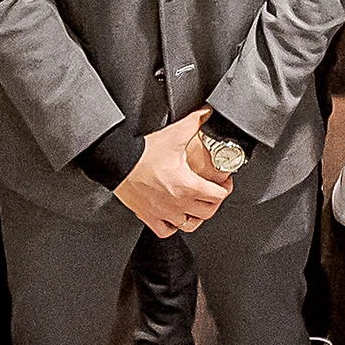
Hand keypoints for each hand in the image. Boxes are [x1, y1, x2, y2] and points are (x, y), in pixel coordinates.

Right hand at [113, 108, 232, 236]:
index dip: (226, 188)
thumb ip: (195, 122)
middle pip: (208, 212)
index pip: (218, 196)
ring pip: (190, 225)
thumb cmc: (143, 152)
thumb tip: (207, 114)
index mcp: (188, 185)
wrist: (119, 161)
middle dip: (215, 202)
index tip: (225, 182)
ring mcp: (163, 212)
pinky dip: (173, 227)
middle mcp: (178, 203)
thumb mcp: (174, 134)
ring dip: (196, 216)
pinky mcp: (148, 216)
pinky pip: (165, 230)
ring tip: (197, 207)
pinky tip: (174, 217)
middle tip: (214, 192)